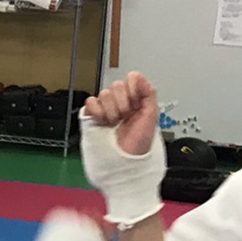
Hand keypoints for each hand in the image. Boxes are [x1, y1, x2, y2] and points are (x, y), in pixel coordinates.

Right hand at [80, 72, 165, 228]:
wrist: (125, 164)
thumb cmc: (140, 146)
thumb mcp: (152, 116)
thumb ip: (148, 92)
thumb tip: (137, 76)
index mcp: (135, 103)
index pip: (131, 81)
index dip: (133, 91)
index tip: (136, 105)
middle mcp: (120, 105)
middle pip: (116, 87)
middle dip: (123, 103)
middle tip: (124, 118)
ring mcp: (105, 112)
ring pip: (103, 95)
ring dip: (110, 110)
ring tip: (114, 124)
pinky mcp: (91, 119)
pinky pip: (89, 103)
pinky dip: (96, 110)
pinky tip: (103, 121)